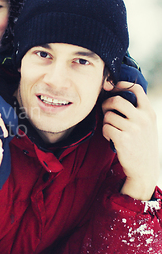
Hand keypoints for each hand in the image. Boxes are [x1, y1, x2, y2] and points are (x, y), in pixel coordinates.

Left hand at [102, 82, 158, 199]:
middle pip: (116, 100)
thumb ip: (137, 110)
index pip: (136, 88)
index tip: (111, 87)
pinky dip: (105, 132)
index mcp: (149, 112)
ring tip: (112, 129)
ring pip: (108, 115)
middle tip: (106, 111)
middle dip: (106, 104)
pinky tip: (111, 138)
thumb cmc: (141, 144)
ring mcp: (133, 128)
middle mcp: (143, 118)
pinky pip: (105, 127)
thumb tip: (116, 93)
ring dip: (106, 122)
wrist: (144, 168)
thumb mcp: (147, 124)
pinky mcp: (123, 139)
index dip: (120, 84)